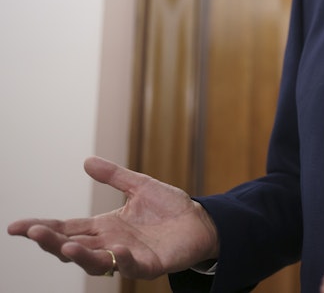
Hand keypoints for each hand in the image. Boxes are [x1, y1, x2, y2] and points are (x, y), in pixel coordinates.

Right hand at [7, 157, 218, 278]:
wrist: (202, 222)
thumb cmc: (170, 208)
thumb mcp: (140, 186)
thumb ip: (114, 176)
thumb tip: (86, 161)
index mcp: (105, 226)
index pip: (67, 227)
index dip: (43, 227)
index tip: (15, 226)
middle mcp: (111, 244)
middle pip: (73, 245)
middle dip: (51, 241)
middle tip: (32, 232)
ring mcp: (128, 257)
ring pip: (96, 261)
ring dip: (79, 255)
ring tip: (64, 245)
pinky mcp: (150, 265)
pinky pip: (132, 267)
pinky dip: (123, 260)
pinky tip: (116, 250)